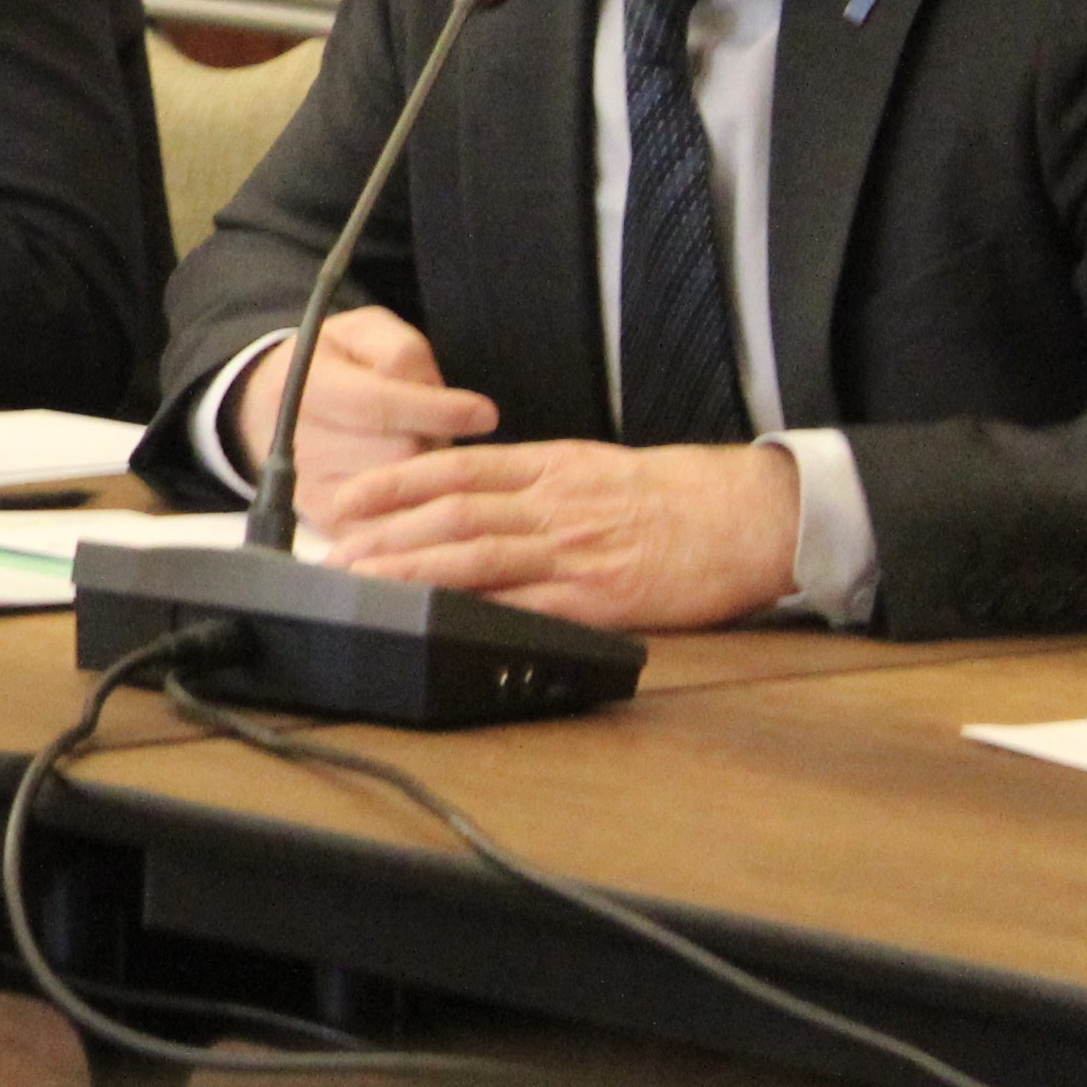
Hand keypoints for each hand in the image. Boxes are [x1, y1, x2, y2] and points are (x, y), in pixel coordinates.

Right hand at [235, 304, 499, 508]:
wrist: (272, 413)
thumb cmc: (335, 367)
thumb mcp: (362, 333)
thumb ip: (401, 350)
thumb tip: (436, 393)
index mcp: (302, 387)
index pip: (375, 405)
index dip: (435, 410)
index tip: (485, 414)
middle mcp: (298, 444)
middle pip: (396, 456)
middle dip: (432, 444)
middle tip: (433, 431)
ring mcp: (310, 491)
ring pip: (400, 496)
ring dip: (429, 479)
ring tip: (420, 457)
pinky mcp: (327, 526)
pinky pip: (391, 529)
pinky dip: (421, 515)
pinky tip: (432, 496)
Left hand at [309, 435, 802, 630]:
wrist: (749, 516)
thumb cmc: (676, 494)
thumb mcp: (592, 467)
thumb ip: (532, 481)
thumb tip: (473, 492)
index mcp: (548, 468)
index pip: (452, 468)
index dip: (392, 481)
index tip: (348, 496)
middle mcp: (551, 504)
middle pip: (451, 513)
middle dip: (387, 531)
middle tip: (338, 549)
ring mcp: (574, 552)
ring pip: (478, 555)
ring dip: (416, 569)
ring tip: (369, 580)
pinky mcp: (601, 597)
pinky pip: (531, 604)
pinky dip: (481, 610)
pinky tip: (443, 619)